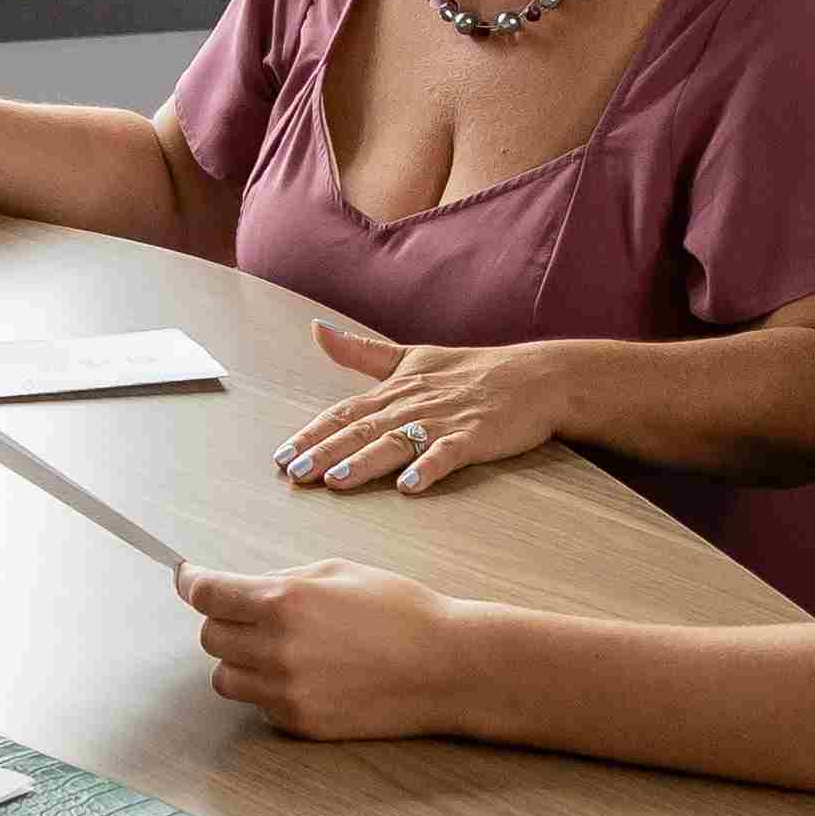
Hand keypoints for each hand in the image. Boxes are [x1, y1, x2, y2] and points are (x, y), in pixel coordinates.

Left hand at [181, 560, 471, 742]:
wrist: (445, 666)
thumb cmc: (399, 610)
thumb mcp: (337, 571)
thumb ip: (281, 580)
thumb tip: (240, 588)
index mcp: (282, 600)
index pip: (207, 594)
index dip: (191, 583)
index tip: (187, 579)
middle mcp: (275, 647)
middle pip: (210, 636)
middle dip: (224, 621)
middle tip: (253, 615)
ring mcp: (285, 690)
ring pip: (226, 676)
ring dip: (240, 659)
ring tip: (280, 649)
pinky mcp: (298, 722)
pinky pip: (258, 704)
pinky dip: (268, 689)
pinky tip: (306, 675)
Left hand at [281, 325, 571, 495]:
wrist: (534, 375)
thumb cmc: (471, 369)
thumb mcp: (411, 356)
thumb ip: (361, 353)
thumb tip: (317, 330)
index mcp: (394, 390)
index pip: (343, 413)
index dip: (311, 434)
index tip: (280, 456)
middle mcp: (412, 404)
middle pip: (361, 430)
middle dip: (325, 452)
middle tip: (294, 475)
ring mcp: (443, 420)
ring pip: (397, 442)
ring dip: (367, 461)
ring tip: (337, 480)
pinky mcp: (474, 436)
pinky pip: (448, 454)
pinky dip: (429, 467)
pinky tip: (411, 485)